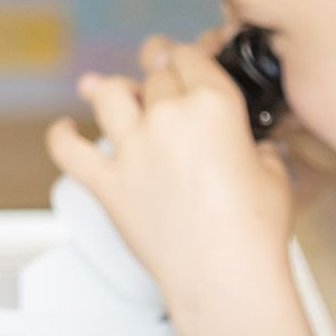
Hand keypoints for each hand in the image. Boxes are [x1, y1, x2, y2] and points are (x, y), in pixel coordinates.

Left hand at [48, 34, 291, 316]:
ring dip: (110, 90)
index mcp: (214, 105)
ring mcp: (133, 150)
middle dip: (158, 82)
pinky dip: (62, 136)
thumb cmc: (254, 232)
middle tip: (162, 90)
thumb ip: (256, 147)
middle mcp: (168, 118)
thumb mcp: (273, 173)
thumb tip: (249, 148)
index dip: (188, 58)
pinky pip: (68, 150)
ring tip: (111, 92)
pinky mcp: (108, 184)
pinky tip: (65, 129)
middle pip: (153, 78)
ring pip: (107, 95)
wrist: (225, 277)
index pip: (191, 58)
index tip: (185, 62)